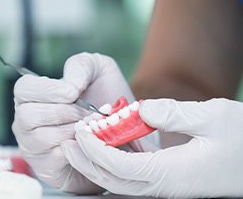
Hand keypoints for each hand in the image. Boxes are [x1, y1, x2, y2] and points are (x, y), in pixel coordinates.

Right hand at [12, 52, 134, 193]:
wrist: (120, 125)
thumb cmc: (106, 95)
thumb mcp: (98, 70)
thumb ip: (81, 66)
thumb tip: (69, 86)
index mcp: (35, 94)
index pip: (24, 89)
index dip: (48, 90)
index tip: (73, 93)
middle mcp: (28, 120)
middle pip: (29, 115)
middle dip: (65, 112)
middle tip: (89, 112)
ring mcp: (34, 145)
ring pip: (42, 138)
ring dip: (73, 130)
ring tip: (93, 125)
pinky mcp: (47, 167)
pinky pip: (54, 159)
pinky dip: (77, 148)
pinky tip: (90, 140)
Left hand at [62, 98, 242, 197]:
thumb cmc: (240, 140)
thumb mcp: (213, 117)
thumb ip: (174, 113)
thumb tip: (142, 109)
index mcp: (172, 173)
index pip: (121, 167)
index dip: (96, 151)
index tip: (82, 132)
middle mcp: (165, 186)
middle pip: (114, 180)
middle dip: (88, 161)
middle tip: (71, 141)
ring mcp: (166, 187)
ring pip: (121, 182)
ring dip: (98, 164)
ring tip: (82, 145)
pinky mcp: (169, 182)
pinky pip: (132, 179)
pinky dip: (113, 166)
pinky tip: (108, 150)